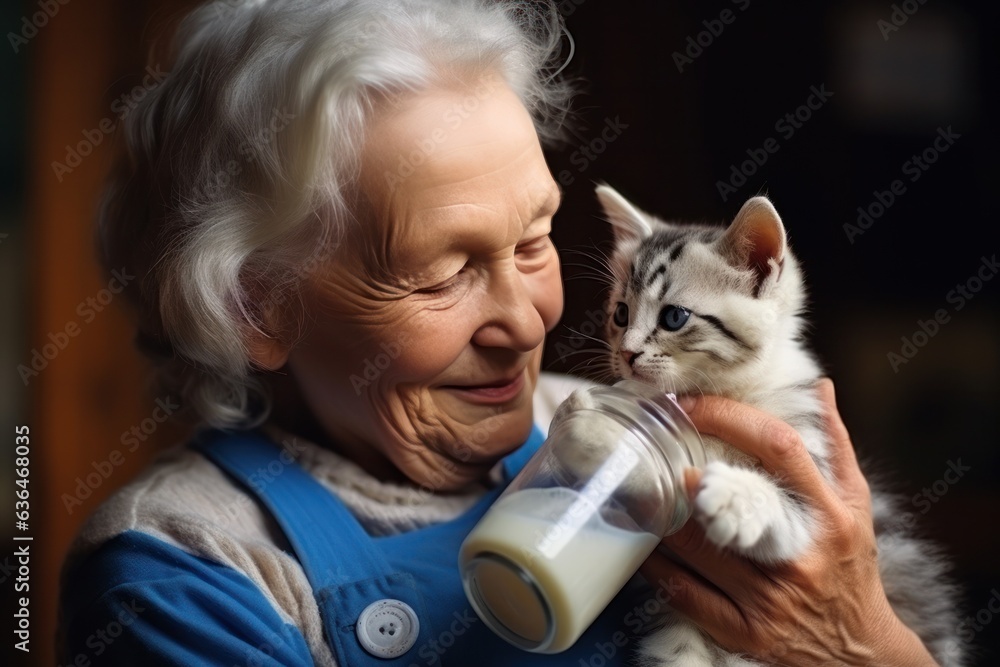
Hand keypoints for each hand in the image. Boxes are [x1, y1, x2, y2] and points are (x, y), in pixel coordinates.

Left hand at [640, 379, 937, 665]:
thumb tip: (819, 387)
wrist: (860, 652)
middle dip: (682, 470)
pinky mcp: (746, 633)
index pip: (778, 447)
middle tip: (649, 446)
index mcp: (830, 515)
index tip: (689, 404)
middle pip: (727, 500)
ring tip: (639, 488)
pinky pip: (685, 594)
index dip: (728, 417)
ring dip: (660, 515)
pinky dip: (658, 567)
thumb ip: (837, 445)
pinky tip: (643, 546)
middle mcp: (800, 556)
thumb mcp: (857, 505)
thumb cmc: (852, 566)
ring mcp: (771, 598)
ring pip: (696, 547)